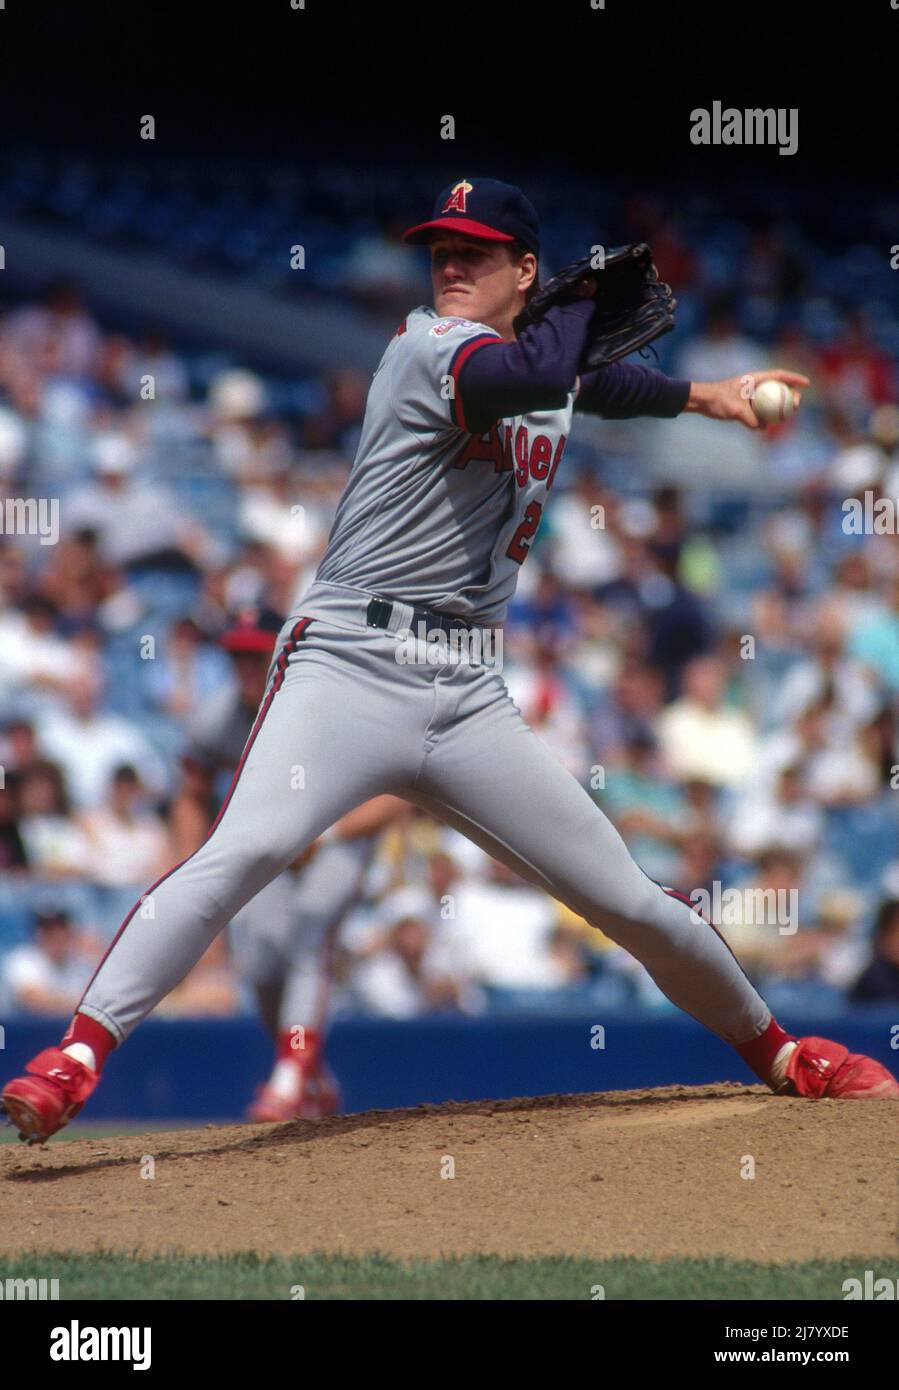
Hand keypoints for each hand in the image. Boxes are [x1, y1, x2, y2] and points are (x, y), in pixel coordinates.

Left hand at [685, 369, 809, 429]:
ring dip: (780, 407)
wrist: (701, 402)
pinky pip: (761, 410)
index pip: (779, 375)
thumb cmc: (716, 400)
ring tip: (787, 416)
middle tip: (798, 405)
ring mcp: (751, 395)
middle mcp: (754, 385)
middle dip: (791, 395)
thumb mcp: (733, 409)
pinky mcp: (745, 405)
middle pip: (778, 388)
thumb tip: (760, 428)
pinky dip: (766, 416)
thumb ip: (748, 418)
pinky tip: (767, 425)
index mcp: (754, 379)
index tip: (807, 384)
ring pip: (771, 400)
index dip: (795, 378)